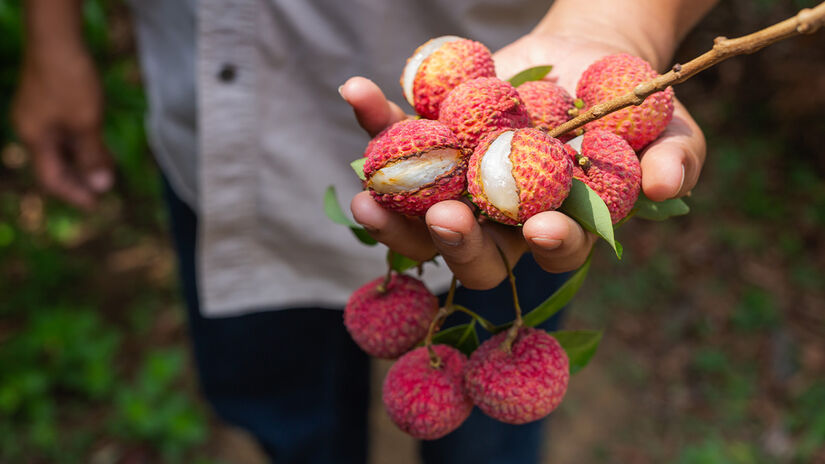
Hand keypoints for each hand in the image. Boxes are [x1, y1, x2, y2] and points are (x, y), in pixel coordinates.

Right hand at [12, 48, 112, 209]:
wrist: (57, 38)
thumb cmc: (69, 81)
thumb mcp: (86, 122)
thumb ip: (92, 155)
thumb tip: (101, 186)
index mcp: (34, 138)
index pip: (52, 179)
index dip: (74, 194)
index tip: (96, 206)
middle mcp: (31, 129)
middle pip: (54, 166)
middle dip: (79, 181)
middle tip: (103, 193)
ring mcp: (38, 116)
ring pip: (61, 149)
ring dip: (83, 163)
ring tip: (107, 174)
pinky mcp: (47, 103)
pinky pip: (63, 133)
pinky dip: (81, 145)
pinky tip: (100, 149)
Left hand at [342, 32, 704, 288]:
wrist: (588, 55)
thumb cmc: (633, 106)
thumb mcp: (669, 129)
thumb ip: (674, 161)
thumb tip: (664, 187)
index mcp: (559, 228)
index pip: (553, 251)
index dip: (549, 246)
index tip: (542, 227)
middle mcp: (503, 218)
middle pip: (473, 250)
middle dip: (457, 242)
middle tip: (443, 220)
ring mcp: (462, 184)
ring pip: (419, 212)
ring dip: (392, 208)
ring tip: (367, 189)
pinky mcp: (434, 143)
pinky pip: (396, 138)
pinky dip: (375, 118)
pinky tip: (358, 91)